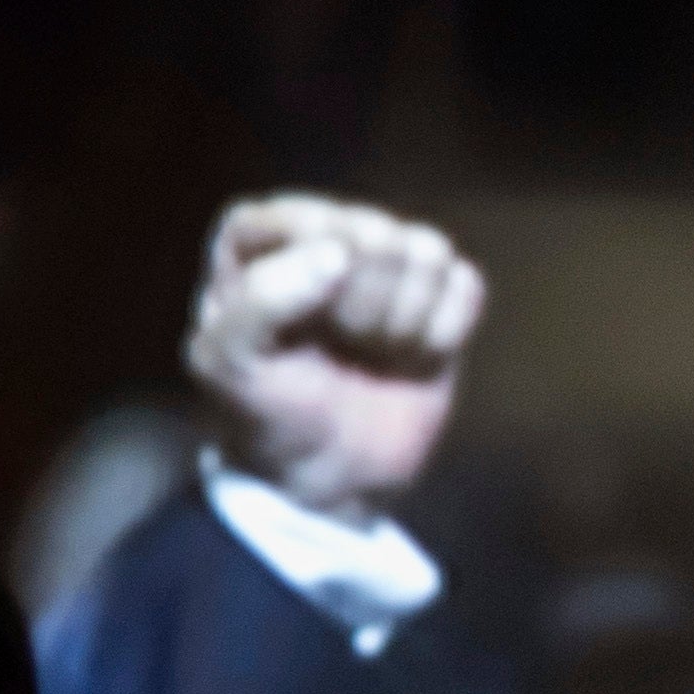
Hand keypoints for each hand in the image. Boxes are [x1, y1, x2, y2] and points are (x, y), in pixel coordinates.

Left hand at [182, 194, 478, 518]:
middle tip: (340, 347)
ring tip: (370, 351)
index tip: (302, 329)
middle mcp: (324, 233)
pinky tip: (411, 357)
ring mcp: (386, 261)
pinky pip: (466, 283)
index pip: (309, 220)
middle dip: (363, 307)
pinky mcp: (438, 294)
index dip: (317, 279)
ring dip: (403, 320)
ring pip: (428, 250)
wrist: (328, 473)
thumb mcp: (227, 364)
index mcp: (257, 238)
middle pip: (377, 234)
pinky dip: (443, 331)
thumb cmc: (263, 410)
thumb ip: (261, 300)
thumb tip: (338, 251)